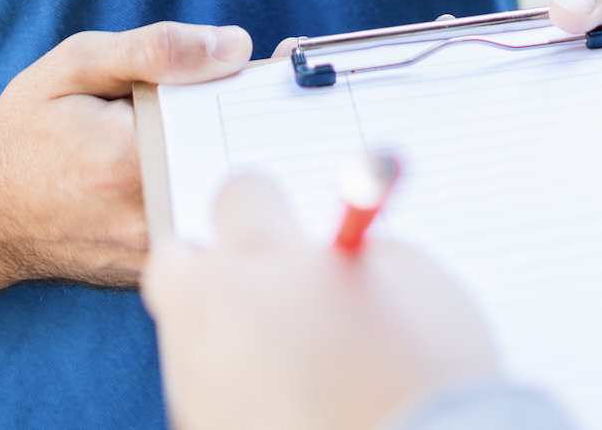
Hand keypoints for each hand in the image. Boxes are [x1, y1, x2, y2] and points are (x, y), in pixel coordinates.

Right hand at [0, 20, 251, 289]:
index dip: (266, 93)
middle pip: (244, 168)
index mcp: (133, 162)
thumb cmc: (24, 131)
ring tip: (233, 123)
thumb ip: (157, 50)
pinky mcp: (154, 272)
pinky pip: (205, 226)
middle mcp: (150, 219)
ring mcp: (154, 257)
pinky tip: (199, 162)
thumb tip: (235, 47)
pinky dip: (214, 191)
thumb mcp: (77, 65)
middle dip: (264, 126)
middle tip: (273, 90)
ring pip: (230, 204)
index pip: (234, 126)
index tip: (291, 64)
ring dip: (241, 161)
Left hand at [142, 175, 499, 429]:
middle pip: (175, 262)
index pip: (237, 195)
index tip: (292, 225)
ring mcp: (199, 386)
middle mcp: (212, 315)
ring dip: (230, 333)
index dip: (270, 206)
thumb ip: (347, 251)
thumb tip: (316, 257)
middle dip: (216, 264)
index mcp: (261, 258)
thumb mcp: (408, 277)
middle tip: (267, 281)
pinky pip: (209, 398)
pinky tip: (294, 406)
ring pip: (190, 337)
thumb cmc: (426, 368)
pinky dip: (239, 394)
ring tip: (299, 362)